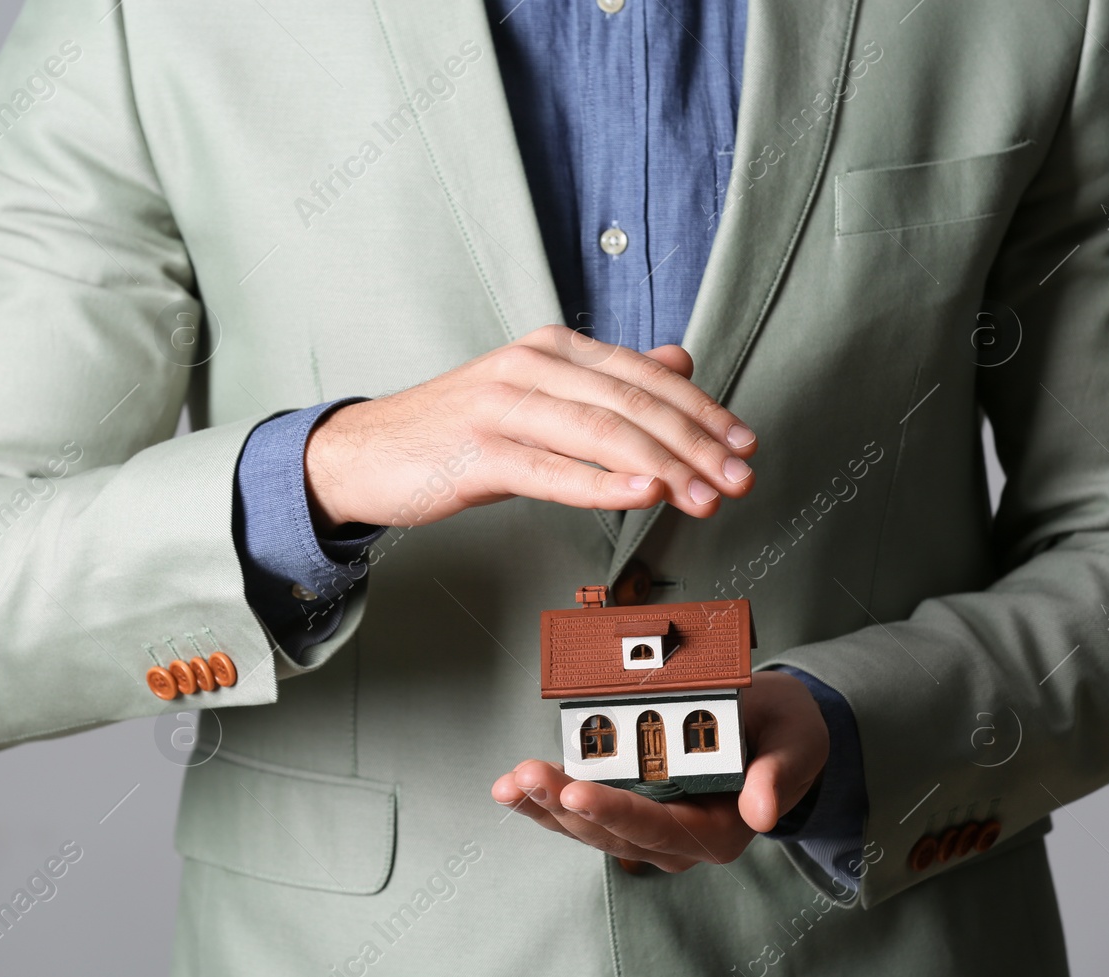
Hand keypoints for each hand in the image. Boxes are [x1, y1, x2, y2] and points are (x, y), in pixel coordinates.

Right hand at [304, 324, 756, 533]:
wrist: (365, 453)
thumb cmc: (455, 430)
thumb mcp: (537, 393)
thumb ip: (606, 380)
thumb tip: (678, 362)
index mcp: (551, 349)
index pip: (644, 377)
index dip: (703, 411)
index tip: (744, 443)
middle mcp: (530, 367)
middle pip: (632, 404)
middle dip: (696, 444)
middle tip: (739, 478)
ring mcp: (500, 407)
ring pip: (601, 434)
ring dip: (664, 467)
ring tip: (705, 496)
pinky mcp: (476, 453)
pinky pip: (551, 469)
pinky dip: (603, 484)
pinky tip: (643, 495)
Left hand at [490, 671, 828, 871]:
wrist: (775, 733)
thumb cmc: (782, 734)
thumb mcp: (794, 744)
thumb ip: (777, 777)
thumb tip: (762, 814)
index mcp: (719, 831)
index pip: (660, 828)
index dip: (616, 812)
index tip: (579, 793)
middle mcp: (677, 843)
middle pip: (611, 832)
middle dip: (563, 805)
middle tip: (524, 777)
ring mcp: (647, 831)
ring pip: (588, 829)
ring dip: (544, 806)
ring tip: (507, 784)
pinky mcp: (627, 812)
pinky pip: (582, 813)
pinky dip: (547, 800)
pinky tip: (513, 787)